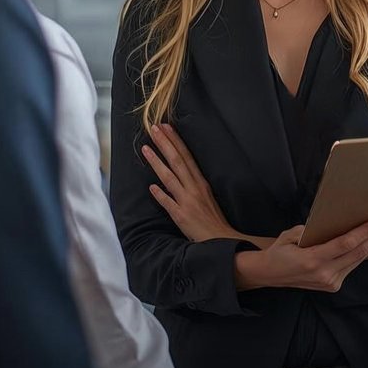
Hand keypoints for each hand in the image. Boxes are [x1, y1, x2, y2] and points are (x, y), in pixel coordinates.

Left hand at [143, 124, 268, 247]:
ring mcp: (188, 202)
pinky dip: (161, 195)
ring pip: (170, 178)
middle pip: (178, 161)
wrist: (222, 240)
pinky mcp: (182, 217)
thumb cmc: (213, 219)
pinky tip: (151, 187)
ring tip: (145, 148)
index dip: (176, 141)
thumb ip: (193, 185)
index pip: (187, 156)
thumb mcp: (206, 197)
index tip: (167, 127)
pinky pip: (169, 203)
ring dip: (157, 162)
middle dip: (165, 143)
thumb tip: (179, 174)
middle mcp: (195, 189)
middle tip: (154, 128)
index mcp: (201, 183)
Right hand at [233, 219, 367, 291]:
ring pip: (358, 260)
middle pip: (358, 252)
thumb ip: (313, 231)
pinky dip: (362, 252)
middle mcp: (324, 274)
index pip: (346, 244)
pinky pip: (351, 265)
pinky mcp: (333, 285)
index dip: (366, 232)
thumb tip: (335, 223)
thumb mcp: (291, 235)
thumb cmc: (279, 250)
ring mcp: (330, 282)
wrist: (269, 275)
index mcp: (312, 260)